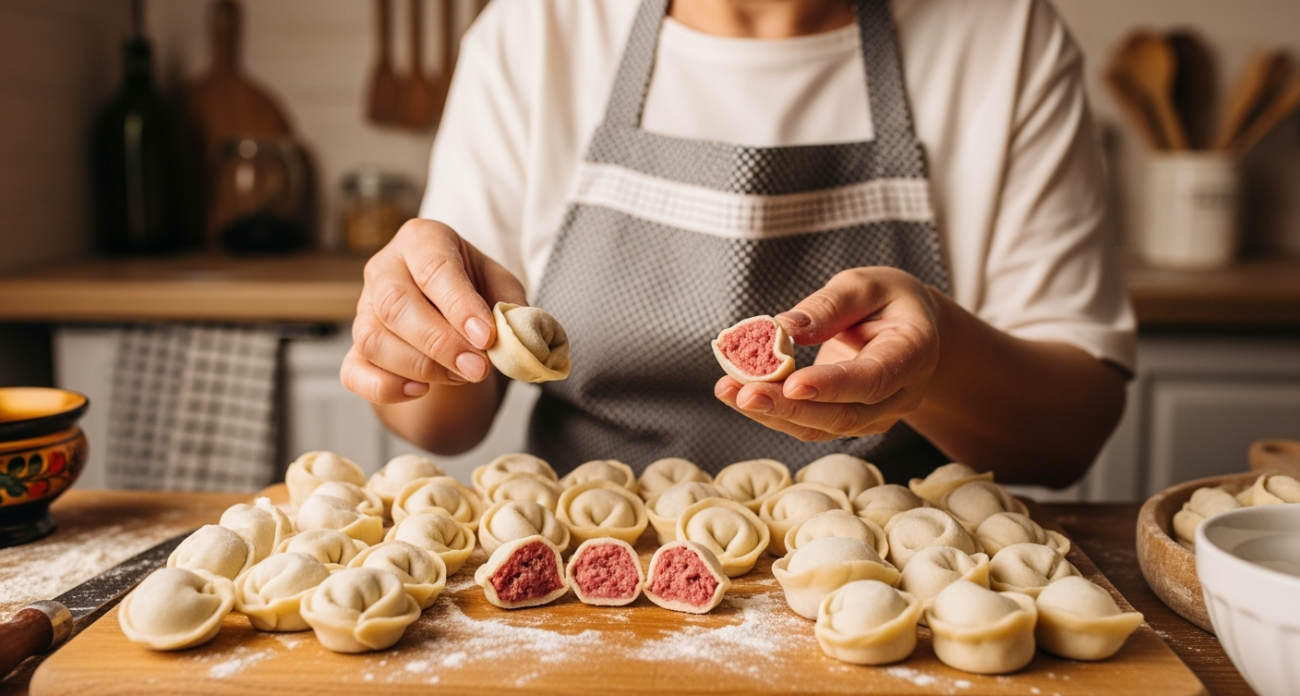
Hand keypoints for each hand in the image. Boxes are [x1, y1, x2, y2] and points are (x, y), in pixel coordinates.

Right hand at [341, 218, 526, 403]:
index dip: (459, 306)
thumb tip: (517, 338)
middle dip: (439, 343)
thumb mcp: (501, 287)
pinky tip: (420, 390)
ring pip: (372, 339)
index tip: (485, 336)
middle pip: (394, 304)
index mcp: (422, 240)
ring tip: (461, 376)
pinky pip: (354, 371)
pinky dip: (384, 387)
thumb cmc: (476, 291)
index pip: (434, 269)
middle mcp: (385, 269)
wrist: (451, 314)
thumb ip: (510, 308)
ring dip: (420, 366)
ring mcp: (364, 308)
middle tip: (477, 368)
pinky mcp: (354, 347)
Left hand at [714, 267, 946, 440]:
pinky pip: (809, 426)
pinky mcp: (848, 422)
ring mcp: (875, 416)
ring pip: (822, 428)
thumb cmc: (888, 300)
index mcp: (913, 353)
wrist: (910, 330)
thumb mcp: (865, 285)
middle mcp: (900, 395)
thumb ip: (829, 305)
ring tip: (728, 391)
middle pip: (843, 415)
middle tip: (743, 394)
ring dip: (772, 414)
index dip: (832, 384)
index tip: (792, 383)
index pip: (873, 378)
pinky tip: (737, 395)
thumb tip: (783, 327)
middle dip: (789, 407)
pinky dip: (772, 414)